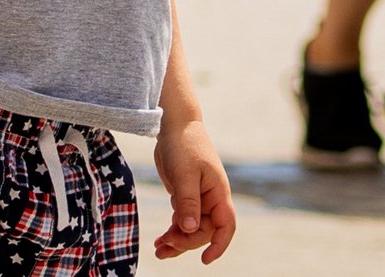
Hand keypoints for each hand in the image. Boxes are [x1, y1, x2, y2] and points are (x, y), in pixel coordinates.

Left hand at [152, 116, 234, 262]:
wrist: (174, 125)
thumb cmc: (184, 145)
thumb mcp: (185, 174)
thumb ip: (188, 202)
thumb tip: (190, 229)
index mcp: (218, 192)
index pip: (226, 225)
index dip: (219, 244)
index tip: (205, 260)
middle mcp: (210, 198)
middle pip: (204, 231)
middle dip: (186, 242)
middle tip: (164, 244)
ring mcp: (197, 198)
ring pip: (191, 228)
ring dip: (177, 240)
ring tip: (158, 249)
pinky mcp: (184, 196)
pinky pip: (182, 220)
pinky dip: (172, 231)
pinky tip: (160, 240)